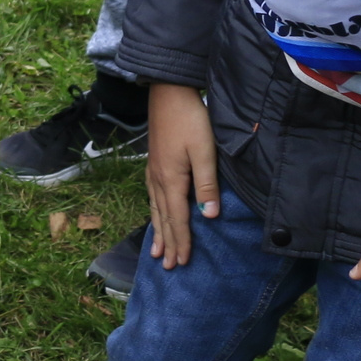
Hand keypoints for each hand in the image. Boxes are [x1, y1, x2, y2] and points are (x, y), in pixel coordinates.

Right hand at [144, 83, 219, 268]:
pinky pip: (153, 199)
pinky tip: (156, 216)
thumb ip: (207, 184)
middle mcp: (158, 181)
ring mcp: (153, 173)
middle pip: (163, 219)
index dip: (181, 242)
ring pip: (155, 210)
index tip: (183, 262)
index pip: (177, 219)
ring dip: (158, 232)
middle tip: (168, 266)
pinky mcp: (154, 165)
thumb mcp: (205, 151)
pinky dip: (155, 215)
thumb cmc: (190, 120)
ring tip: (156, 251)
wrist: (168, 95)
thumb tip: (208, 215)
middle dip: (167, 243)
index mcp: (171, 180)